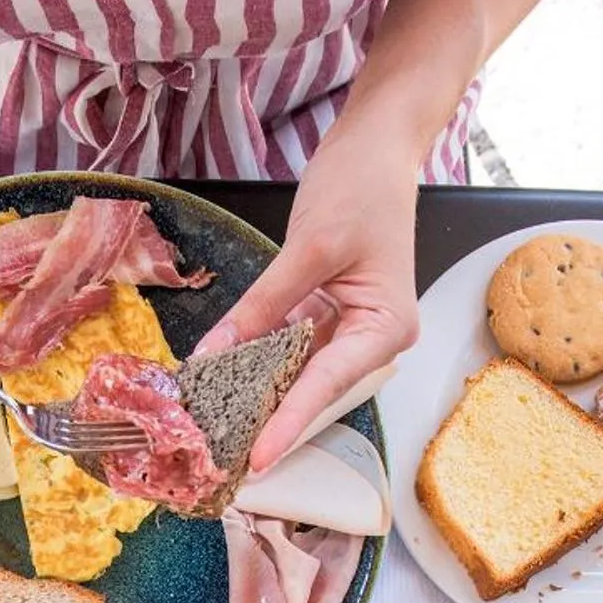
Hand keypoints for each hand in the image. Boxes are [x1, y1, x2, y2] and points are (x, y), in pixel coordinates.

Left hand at [194, 132, 420, 471]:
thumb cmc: (362, 187)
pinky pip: (286, 344)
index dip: (290, 423)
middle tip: (225, 455)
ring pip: (296, 370)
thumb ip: (263, 303)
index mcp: (386, 328)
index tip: (259, 458)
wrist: (377, 144)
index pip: (328, 383)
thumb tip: (216, 351)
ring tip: (216, 425)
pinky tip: (221, 373)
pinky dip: (256, 355)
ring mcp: (347, 327)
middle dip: (269, 417)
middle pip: (313, 387)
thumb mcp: (310, 247)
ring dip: (257, 390)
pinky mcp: (324, 312)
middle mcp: (371, 337)